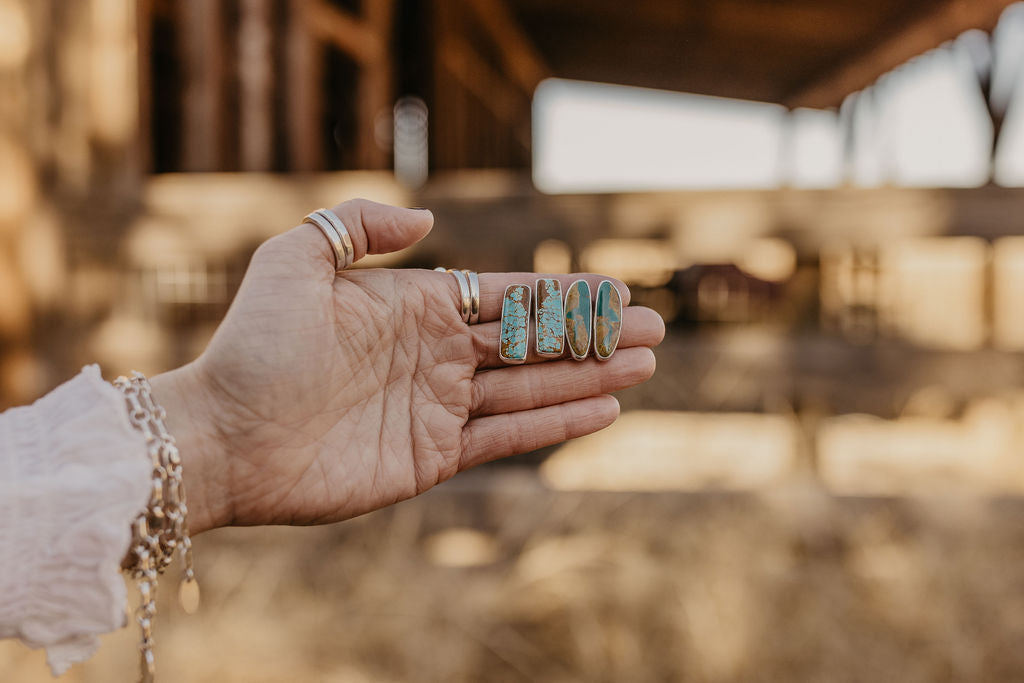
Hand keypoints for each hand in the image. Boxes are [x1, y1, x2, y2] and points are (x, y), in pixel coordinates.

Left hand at [151, 200, 664, 532]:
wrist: (224, 437)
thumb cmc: (256, 346)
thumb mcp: (295, 260)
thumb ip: (359, 228)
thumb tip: (427, 222)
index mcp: (414, 309)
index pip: (506, 298)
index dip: (564, 295)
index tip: (618, 291)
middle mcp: (434, 357)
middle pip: (531, 343)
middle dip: (593, 336)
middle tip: (653, 331)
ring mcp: (435, 409)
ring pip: (530, 389)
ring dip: (588, 378)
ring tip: (643, 366)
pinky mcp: (430, 458)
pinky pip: (505, 438)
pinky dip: (554, 426)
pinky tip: (600, 411)